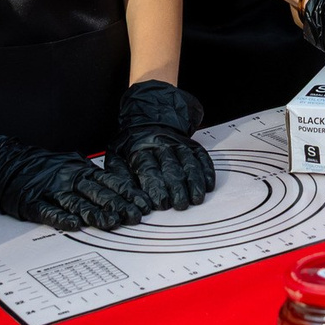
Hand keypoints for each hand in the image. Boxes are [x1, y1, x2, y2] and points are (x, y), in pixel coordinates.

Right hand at [0, 129, 146, 231]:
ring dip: (96, 214)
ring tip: (112, 223)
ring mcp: (50, 190)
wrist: (5, 161)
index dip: (127, 194)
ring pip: (77, 203)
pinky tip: (74, 225)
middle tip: (134, 217)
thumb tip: (117, 191)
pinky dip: (62, 218)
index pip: (109, 182)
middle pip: (97, 193)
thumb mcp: (69, 166)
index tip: (143, 204)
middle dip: (118, 206)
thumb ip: (90, 179)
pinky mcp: (32, 202)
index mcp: (79, 169)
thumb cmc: (42, 167)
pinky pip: (49, 211)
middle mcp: (67, 178)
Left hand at [109, 80, 214, 212]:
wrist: (149, 119)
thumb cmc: (131, 145)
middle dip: (176, 187)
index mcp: (140, 148)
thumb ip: (119, 176)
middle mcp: (161, 145)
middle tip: (179, 205)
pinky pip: (201, 157)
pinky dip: (207, 171)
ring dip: (194, 182)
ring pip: (188, 162)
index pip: (148, 169)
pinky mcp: (192, 145)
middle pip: (171, 167)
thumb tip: (127, 197)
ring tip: (196, 199)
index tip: (160, 203)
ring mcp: (178, 144)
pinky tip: (208, 185)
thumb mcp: (116, 156)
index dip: (155, 187)